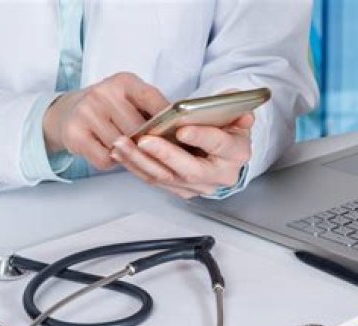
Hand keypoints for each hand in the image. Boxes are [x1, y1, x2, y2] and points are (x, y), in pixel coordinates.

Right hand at [43, 72, 168, 169]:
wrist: (66, 112)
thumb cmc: (108, 108)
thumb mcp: (129, 98)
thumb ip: (151, 110)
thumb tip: (183, 131)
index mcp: (123, 82)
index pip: (152, 99)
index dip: (167, 119)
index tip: (179, 134)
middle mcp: (103, 93)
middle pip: (137, 129)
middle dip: (148, 144)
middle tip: (156, 154)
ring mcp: (86, 113)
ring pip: (122, 147)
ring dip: (129, 156)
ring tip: (130, 152)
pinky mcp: (74, 133)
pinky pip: (104, 159)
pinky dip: (111, 163)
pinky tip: (110, 154)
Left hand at [111, 113, 253, 198]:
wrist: (224, 154)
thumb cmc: (227, 130)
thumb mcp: (235, 114)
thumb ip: (233, 106)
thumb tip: (234, 102)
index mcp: (237, 153)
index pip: (219, 145)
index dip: (201, 137)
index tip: (182, 129)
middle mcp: (219, 176)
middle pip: (189, 170)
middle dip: (164, 154)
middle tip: (143, 140)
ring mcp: (199, 187)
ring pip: (166, 177)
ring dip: (141, 161)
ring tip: (122, 144)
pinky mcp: (181, 190)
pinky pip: (155, 181)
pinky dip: (136, 167)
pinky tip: (120, 154)